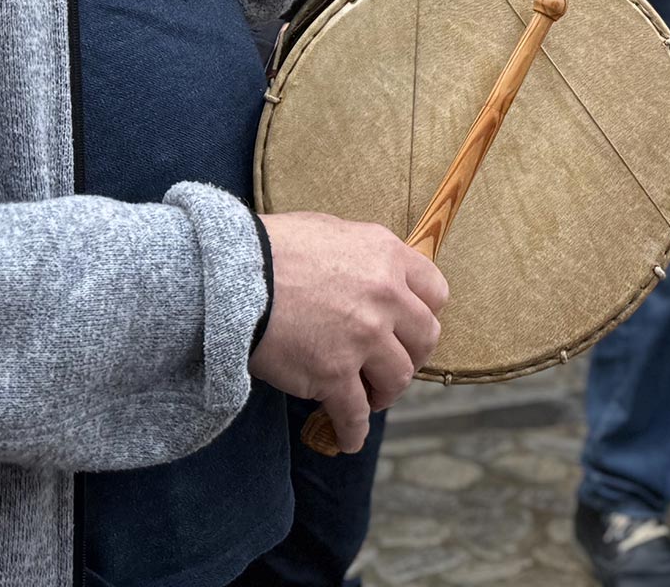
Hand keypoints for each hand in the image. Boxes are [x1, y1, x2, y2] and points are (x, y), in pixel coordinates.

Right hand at [251, 211, 447, 455]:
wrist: (234, 276)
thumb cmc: (273, 249)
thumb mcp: (332, 231)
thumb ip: (363, 255)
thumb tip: (370, 272)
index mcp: (388, 257)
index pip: (435, 292)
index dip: (425, 313)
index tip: (412, 326)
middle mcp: (386, 297)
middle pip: (425, 338)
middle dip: (413, 355)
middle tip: (396, 364)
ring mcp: (364, 338)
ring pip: (398, 378)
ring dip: (387, 392)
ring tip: (372, 397)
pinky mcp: (334, 374)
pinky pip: (355, 412)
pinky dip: (354, 430)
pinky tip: (349, 438)